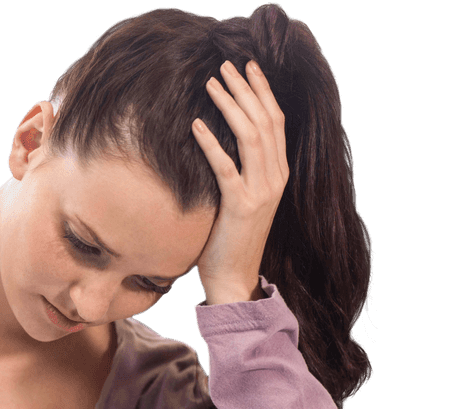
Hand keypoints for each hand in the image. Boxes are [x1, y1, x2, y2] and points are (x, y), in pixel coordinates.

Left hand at [192, 59, 288, 304]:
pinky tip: (196, 124)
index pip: (276, 122)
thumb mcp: (242, 198)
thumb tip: (222, 141)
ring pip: (250, 136)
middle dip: (245, 89)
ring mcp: (261, 191)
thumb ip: (241, 171)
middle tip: (226, 64)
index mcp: (278, 173)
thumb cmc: (230, 238)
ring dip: (230, 105)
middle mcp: (275, 178)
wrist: (233, 278)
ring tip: (211, 83)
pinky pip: (226, 166)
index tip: (249, 67)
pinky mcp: (240, 205)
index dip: (263, 91)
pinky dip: (211, 143)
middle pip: (264, 121)